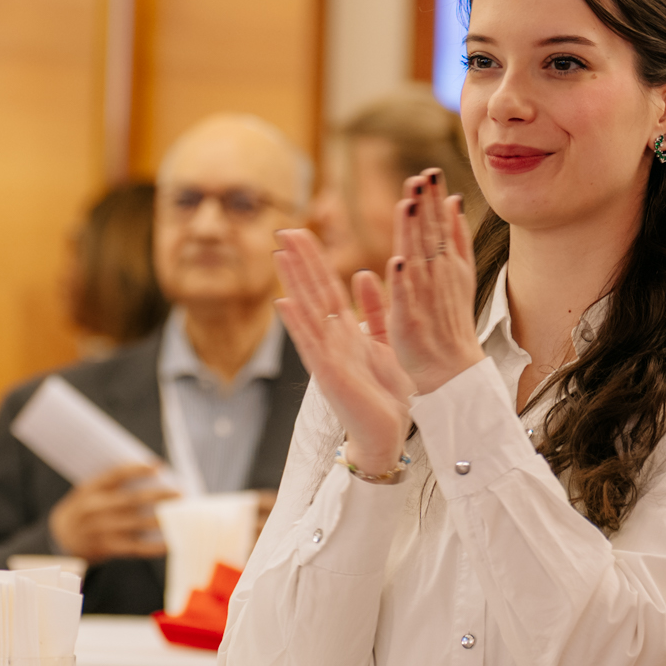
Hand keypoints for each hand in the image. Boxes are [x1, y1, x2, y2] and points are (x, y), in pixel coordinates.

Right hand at [48, 463, 175, 563]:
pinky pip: (137, 547)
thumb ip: (111, 485)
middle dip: (159, 496)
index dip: (137, 470)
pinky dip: (155, 546)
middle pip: (132, 500)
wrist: (60, 539)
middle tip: (180, 493)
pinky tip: (171, 542)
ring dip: (162, 520)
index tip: (158, 466)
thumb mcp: (87, 491)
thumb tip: (150, 480)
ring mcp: (101, 530)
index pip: (115, 475)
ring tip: (181, 516)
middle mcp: (95, 509)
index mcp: (90, 490)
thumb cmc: (82, 509)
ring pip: (138, 524)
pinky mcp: (108, 548)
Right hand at [273, 228, 414, 472]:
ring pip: (307, 312)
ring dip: (293, 283)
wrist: (385, 435)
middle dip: (299, 261)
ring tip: (279, 256)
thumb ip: (375, 310)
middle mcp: (330, 341)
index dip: (313, 259)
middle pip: (312, 292)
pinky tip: (284, 303)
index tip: (301, 232)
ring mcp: (326, 357)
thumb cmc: (384, 395)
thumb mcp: (384, 342)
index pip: (326, 287)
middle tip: (284, 230)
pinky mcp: (329, 375)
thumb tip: (361, 274)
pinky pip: (311, 344)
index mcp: (344, 332)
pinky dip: (297, 323)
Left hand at [384, 169, 482, 392]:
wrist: (452, 367)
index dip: (434, 200)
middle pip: (430, 236)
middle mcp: (438, 276)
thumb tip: (454, 200)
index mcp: (447, 264)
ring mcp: (425, 296)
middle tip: (421, 176)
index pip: (440, 226)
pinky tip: (398, 261)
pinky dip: (402, 280)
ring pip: (417, 258)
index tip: (428, 174)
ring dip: (414, 232)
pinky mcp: (409, 317)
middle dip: (426, 206)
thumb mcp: (459, 272)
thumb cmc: (449, 321)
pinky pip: (405, 296)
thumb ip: (455, 236)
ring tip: (410, 204)